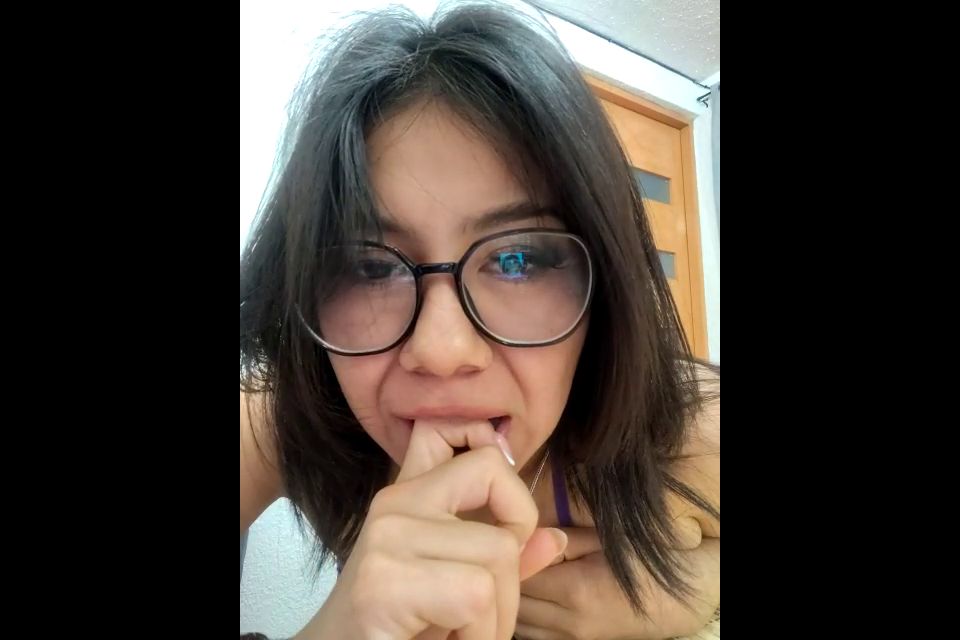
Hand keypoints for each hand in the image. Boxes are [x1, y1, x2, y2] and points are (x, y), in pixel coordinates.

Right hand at [299, 419, 567, 639]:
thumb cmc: (398, 628)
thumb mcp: (454, 586)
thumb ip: (498, 559)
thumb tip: (554, 538)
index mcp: (407, 495)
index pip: (443, 428)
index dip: (486, 443)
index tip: (502, 502)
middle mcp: (394, 503)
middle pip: (494, 477)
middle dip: (513, 553)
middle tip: (484, 607)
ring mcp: (387, 536)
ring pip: (498, 551)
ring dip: (498, 615)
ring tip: (461, 634)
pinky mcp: (385, 579)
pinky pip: (477, 595)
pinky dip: (480, 635)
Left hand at [515, 528, 718, 639]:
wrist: (675, 601)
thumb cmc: (643, 563)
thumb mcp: (605, 541)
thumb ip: (563, 539)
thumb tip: (525, 534)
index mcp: (575, 590)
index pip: (520, 576)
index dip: (508, 556)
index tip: (505, 538)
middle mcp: (569, 622)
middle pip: (514, 603)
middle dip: (503, 578)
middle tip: (502, 553)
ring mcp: (570, 639)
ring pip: (519, 622)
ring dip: (511, 599)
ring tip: (510, 572)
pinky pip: (532, 633)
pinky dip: (523, 614)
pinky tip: (526, 593)